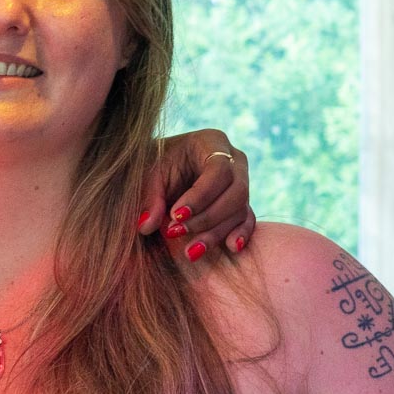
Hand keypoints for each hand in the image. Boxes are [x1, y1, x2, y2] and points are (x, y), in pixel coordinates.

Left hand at [141, 128, 254, 257]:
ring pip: (240, 210)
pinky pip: (247, 219)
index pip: (218, 170)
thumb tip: (146, 226)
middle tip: (175, 232)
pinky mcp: (240, 203)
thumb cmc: (156, 163)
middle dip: (207, 217)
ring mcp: (241, 181)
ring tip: (189, 251)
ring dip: (215, 232)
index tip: (175, 215)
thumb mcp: (148, 174)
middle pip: (236, 192)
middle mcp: (233, 160)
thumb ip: (149, 198)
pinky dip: (240, 234)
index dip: (200, 196)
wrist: (162, 166)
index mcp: (212, 142)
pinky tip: (229, 247)